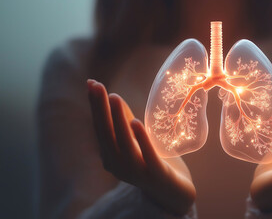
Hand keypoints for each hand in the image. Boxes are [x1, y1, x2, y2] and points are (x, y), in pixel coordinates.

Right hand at [87, 79, 195, 215]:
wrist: (175, 192)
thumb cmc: (154, 163)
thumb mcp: (137, 140)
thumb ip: (125, 121)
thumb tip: (112, 96)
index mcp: (112, 156)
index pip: (100, 128)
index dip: (95, 106)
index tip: (91, 83)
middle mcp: (118, 165)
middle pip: (106, 135)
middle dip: (100, 109)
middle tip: (97, 86)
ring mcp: (136, 171)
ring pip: (122, 144)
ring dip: (117, 120)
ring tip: (114, 98)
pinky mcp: (156, 175)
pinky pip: (147, 156)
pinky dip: (140, 139)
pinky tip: (136, 122)